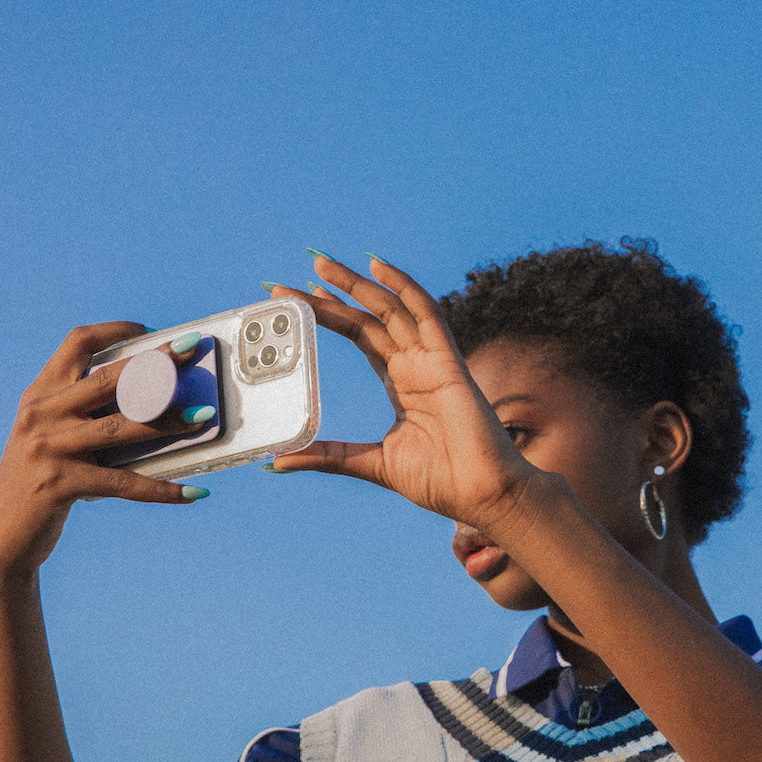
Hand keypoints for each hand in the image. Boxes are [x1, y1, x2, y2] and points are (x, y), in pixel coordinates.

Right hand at [0, 323, 210, 581]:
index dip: (116, 330)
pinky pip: (125, 483)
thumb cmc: (44, 482)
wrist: (3, 539)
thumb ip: (90, 417)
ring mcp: (49, 448)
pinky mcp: (60, 484)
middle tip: (191, 351)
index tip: (152, 330)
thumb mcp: (55, 439)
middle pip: (109, 379)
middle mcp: (41, 414)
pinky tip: (193, 493)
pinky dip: (162, 489)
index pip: (77, 344)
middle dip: (155, 364)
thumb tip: (161, 404)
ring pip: (123, 428)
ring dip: (170, 421)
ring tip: (205, 415)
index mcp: (40, 395)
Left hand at [268, 254, 539, 530]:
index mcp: (401, 385)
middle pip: (369, 319)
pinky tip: (376, 267)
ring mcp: (432, 362)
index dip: (330, 317)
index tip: (295, 303)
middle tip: (299, 275)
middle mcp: (414, 367)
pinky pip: (427, 314)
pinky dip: (404, 288)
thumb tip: (278, 462)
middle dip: (336, 296)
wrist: (483, 495)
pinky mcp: (448, 363)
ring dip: (358, 285)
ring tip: (322, 266)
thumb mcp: (371, 464)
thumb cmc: (441, 482)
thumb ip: (328, 456)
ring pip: (391, 310)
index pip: (361, 338)